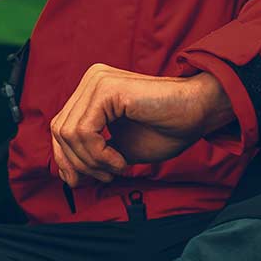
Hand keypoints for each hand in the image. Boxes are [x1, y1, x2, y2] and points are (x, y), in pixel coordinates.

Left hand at [49, 64, 235, 187]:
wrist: (200, 112)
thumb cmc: (167, 129)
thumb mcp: (119, 148)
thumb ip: (91, 156)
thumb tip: (66, 176)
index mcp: (91, 91)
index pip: (60, 127)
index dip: (66, 159)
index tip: (83, 180)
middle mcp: (91, 81)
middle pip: (60, 130)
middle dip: (78, 163)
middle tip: (106, 176)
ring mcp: (97, 81)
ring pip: (69, 133)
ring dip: (92, 161)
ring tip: (117, 167)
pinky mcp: (107, 89)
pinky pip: (85, 131)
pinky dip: (99, 155)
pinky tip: (121, 161)